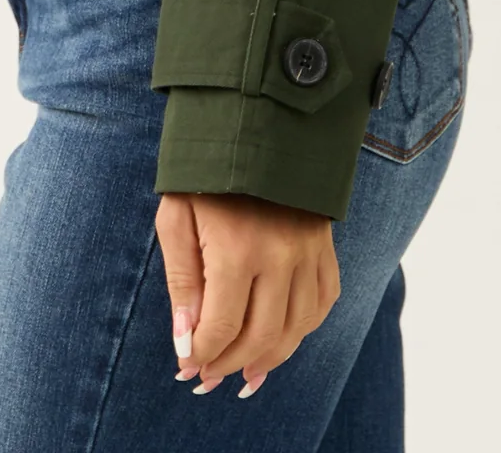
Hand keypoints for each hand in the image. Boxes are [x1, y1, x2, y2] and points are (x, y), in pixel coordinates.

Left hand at [155, 190, 340, 397]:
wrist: (253, 125)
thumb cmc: (203, 175)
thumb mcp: (176, 218)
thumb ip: (181, 282)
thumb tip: (186, 340)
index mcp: (236, 251)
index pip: (221, 328)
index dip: (202, 356)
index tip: (187, 366)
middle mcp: (279, 257)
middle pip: (260, 338)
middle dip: (230, 364)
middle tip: (210, 376)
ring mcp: (308, 252)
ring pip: (296, 329)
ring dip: (269, 358)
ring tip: (245, 371)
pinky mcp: (324, 246)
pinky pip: (322, 303)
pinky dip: (303, 328)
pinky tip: (281, 337)